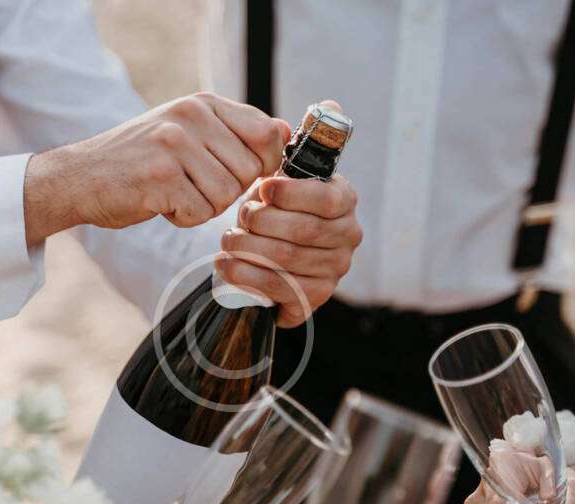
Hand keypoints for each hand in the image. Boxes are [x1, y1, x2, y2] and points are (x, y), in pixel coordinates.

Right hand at [24, 92, 290, 243]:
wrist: (81, 177)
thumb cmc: (141, 159)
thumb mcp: (188, 131)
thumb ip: (234, 131)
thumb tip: (285, 132)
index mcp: (202, 103)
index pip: (267, 134)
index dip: (262, 164)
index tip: (239, 173)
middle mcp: (191, 117)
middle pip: (249, 173)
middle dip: (227, 190)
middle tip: (193, 185)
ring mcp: (175, 145)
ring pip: (227, 196)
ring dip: (204, 206)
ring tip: (175, 192)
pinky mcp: (161, 178)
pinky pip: (200, 213)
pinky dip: (183, 218)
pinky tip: (161, 203)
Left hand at [215, 173, 360, 327]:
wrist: (273, 255)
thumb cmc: (277, 210)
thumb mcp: (281, 182)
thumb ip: (281, 164)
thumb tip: (273, 134)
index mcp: (344, 201)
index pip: (326, 199)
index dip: (291, 194)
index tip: (263, 190)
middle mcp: (348, 237)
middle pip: (304, 230)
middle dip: (263, 222)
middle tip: (241, 217)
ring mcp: (335, 270)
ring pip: (287, 259)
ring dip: (249, 247)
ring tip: (229, 239)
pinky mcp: (315, 296)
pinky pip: (277, 287)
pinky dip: (246, 275)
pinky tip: (227, 264)